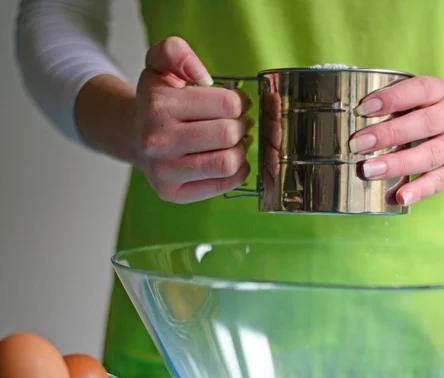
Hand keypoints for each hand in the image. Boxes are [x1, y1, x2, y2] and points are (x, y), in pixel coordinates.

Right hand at [134, 37, 252, 203]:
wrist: (134, 138)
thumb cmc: (156, 102)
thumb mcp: (159, 65)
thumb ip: (175, 51)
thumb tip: (201, 74)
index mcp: (158, 106)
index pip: (226, 104)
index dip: (240, 101)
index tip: (237, 103)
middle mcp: (157, 141)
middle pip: (229, 133)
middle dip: (242, 126)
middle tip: (239, 123)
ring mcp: (165, 171)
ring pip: (228, 162)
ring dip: (241, 150)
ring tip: (236, 142)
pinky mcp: (174, 193)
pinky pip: (225, 184)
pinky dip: (238, 171)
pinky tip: (230, 159)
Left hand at [350, 76, 443, 205]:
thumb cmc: (435, 119)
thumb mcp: (423, 104)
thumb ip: (395, 110)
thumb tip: (349, 124)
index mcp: (442, 93)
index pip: (420, 89)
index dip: (392, 98)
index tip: (362, 108)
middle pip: (424, 124)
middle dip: (388, 134)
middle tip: (357, 144)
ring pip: (430, 155)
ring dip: (397, 164)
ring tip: (368, 171)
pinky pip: (439, 182)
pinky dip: (418, 190)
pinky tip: (398, 197)